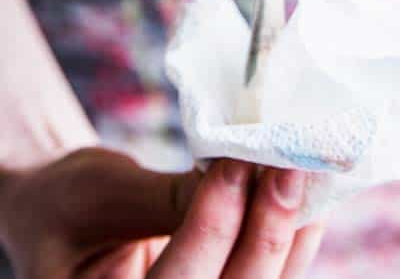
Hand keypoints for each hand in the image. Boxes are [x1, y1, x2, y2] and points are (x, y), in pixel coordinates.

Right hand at [0, 148, 321, 278]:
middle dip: (265, 234)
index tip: (236, 165)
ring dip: (289, 236)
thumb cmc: (63, 201)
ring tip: (308, 177)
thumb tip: (239, 176)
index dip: (213, 227)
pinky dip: (290, 240)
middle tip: (288, 170)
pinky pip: (264, 278)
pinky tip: (307, 199)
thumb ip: (165, 197)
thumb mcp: (98, 193)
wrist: (58, 215)